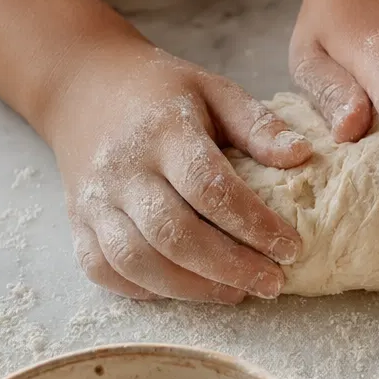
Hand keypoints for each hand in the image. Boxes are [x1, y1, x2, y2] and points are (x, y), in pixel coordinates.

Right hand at [41, 38, 312, 301]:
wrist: (84, 86)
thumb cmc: (161, 92)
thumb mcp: (214, 91)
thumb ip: (257, 125)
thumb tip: (302, 155)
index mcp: (164, 131)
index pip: (210, 188)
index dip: (253, 224)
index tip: (291, 248)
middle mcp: (123, 169)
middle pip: (174, 234)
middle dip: (229, 267)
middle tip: (273, 283)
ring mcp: (93, 199)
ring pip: (137, 260)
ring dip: (191, 288)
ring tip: (237, 293)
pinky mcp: (76, 222)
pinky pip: (103, 269)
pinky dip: (144, 290)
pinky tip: (185, 290)